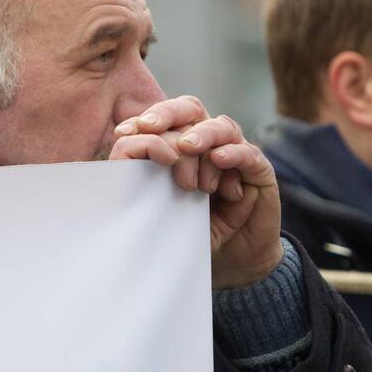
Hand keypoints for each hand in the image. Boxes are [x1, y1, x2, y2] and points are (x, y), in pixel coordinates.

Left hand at [109, 96, 283, 289]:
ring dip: (201, 135)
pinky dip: (232, 153)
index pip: (167, 119)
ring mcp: (237, 154)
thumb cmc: (197, 232)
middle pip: (191, 110)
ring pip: (220, 127)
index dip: (146, 120)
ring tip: (186, 148)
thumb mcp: (165, 210)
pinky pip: (247, 154)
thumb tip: (111, 172)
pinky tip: (218, 159)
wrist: (235, 261)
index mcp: (185, 147)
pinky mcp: (259, 171)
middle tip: (149, 128)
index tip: (123, 132)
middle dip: (168, 114)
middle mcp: (211, 144)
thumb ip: (147, 188)